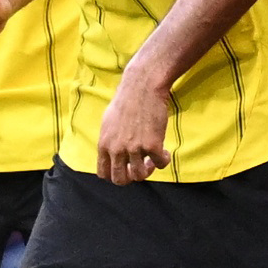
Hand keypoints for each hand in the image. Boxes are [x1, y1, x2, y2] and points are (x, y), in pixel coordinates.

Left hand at [95, 62, 175, 182]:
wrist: (142, 87)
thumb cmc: (126, 101)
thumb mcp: (108, 123)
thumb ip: (109, 141)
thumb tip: (112, 154)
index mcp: (104, 144)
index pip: (104, 174)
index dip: (115, 175)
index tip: (125, 168)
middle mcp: (117, 149)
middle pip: (120, 180)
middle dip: (131, 178)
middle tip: (140, 167)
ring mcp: (134, 148)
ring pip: (140, 176)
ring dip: (148, 171)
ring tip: (152, 159)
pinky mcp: (152, 145)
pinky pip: (159, 164)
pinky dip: (163, 161)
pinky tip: (164, 151)